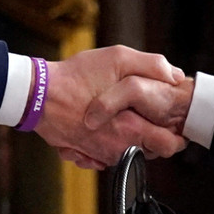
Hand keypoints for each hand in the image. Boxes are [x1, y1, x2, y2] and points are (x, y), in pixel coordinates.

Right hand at [35, 47, 187, 168]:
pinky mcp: (85, 154)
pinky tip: (100, 125)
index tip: (175, 123)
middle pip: (151, 152)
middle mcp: (117, 148)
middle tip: (149, 117)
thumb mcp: (118, 58)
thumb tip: (175, 76)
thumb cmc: (76, 77)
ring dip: (129, 139)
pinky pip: (104, 155)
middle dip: (154, 137)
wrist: (37, 95)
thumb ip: (152, 65)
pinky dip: (106, 143)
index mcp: (130, 129)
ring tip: (122, 116)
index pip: (169, 145)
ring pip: (127, 153)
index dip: (177, 134)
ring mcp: (100, 154)